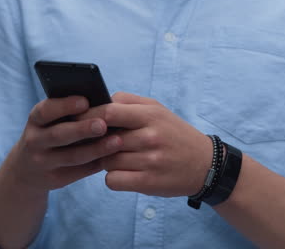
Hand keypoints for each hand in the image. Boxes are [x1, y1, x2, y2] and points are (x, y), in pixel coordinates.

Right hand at [1, 96, 122, 193]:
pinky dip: (98, 162)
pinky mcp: (56, 180)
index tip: (85, 101)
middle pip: (59, 135)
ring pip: (73, 156)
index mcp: (35, 120)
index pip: (45, 111)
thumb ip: (70, 113)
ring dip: (97, 149)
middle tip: (103, 124)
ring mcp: (43, 163)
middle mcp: (35, 141)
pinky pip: (80, 172)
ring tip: (117, 141)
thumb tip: (104, 104)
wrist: (29, 169)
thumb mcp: (50, 121)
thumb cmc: (51, 133)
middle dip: (82, 129)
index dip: (64, 106)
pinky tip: (115, 156)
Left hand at [77, 92, 212, 196]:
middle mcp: (150, 137)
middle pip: (103, 139)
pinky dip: (113, 178)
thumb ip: (128, 102)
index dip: (89, 116)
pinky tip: (123, 173)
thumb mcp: (157, 109)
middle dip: (96, 141)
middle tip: (99, 143)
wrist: (205, 164)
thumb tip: (99, 102)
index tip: (79, 120)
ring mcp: (149, 161)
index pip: (109, 112)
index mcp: (150, 115)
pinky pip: (112, 180)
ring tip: (119, 158)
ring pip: (106, 160)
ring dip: (106, 160)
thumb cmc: (174, 134)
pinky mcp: (148, 182)